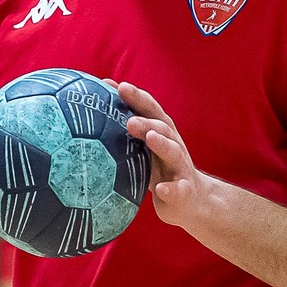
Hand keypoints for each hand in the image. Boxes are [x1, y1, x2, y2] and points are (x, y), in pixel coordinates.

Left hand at [117, 81, 221, 231]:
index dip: (135, 97)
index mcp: (161, 133)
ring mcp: (180, 167)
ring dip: (163, 144)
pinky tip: (161, 190)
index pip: (148, 110)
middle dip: (146, 121)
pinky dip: (171, 189)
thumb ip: (127, 130)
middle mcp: (173, 145)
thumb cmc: (160, 170)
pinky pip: (178, 190)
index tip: (117, 86)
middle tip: (129, 120)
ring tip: (151, 138)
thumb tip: (94, 107)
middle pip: (162, 127)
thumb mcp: (144, 149)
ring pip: (173, 152)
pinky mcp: (184, 191)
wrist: (192, 199)